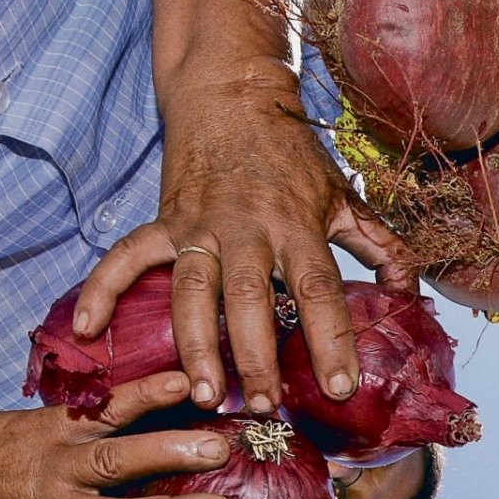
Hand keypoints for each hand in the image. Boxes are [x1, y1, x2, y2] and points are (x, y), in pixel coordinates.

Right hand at [69, 84, 410, 416]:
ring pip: (192, 290)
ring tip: (203, 394)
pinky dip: (103, 290)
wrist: (233, 94)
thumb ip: (377, 245)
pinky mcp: (164, 220)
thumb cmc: (291, 155)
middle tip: (264, 405)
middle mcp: (248, 228)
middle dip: (256, 355)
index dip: (333, 340)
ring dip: (195, 343)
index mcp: (297, 226)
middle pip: (251, 299)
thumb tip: (410, 294)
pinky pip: (126, 257)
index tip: (340, 388)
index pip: (320, 291)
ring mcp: (200, 225)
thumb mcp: (342, 195)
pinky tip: (88, 331)